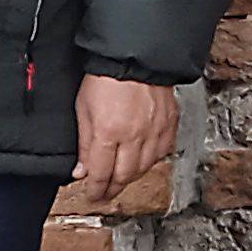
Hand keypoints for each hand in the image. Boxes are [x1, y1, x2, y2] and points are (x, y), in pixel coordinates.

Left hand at [73, 73, 177, 197]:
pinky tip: (143, 160)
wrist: (135, 55)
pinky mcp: (169, 124)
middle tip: (105, 193)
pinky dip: (152, 161)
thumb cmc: (106, 76)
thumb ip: (84, 143)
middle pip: (124, 176)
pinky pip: (163, 153)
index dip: (96, 190)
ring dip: (132, 177)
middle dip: (113, 189)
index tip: (93, 195)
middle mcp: (134, 135)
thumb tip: (82, 170)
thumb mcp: (83, 108)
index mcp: (109, 131)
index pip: (102, 174)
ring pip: (145, 168)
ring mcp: (154, 131)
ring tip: (122, 178)